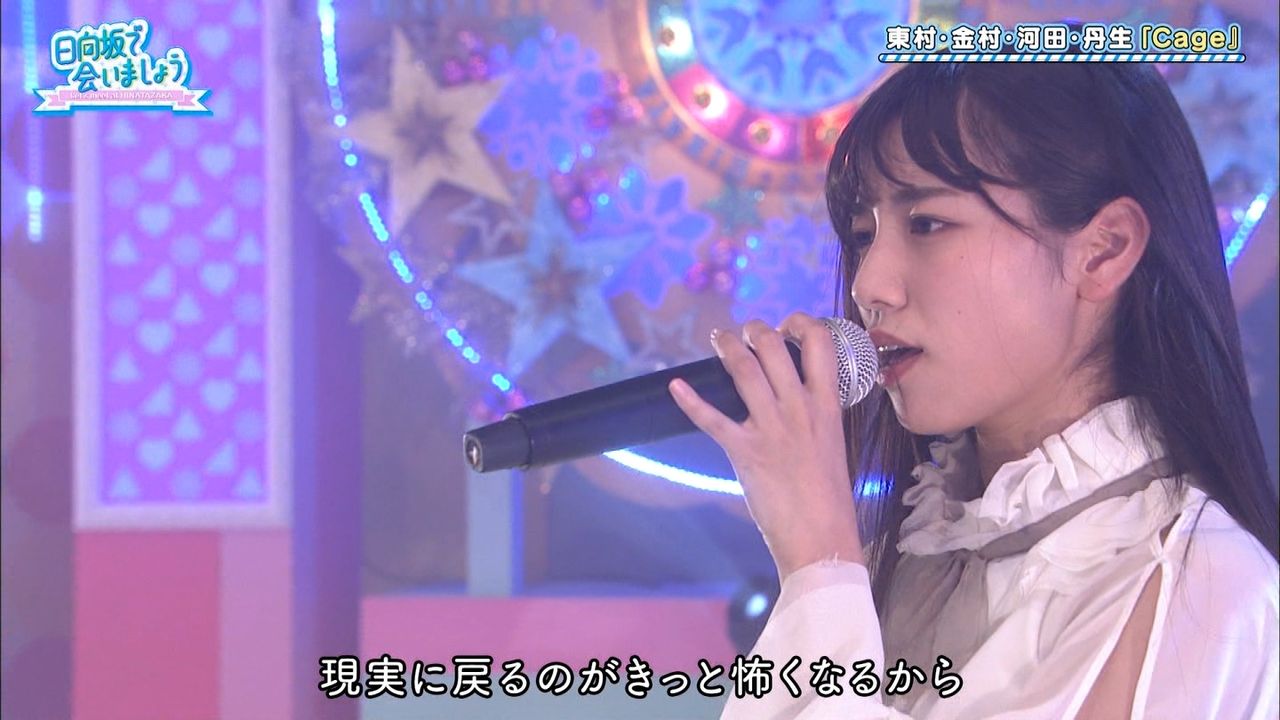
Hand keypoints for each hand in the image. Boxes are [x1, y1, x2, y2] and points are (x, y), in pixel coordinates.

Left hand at [667, 312, 865, 581]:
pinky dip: (690, 400)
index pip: (821, 344)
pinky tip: (675, 386)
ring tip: (719, 338)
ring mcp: (771, 429)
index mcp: (827, 406)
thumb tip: (800, 397)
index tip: (789, 326)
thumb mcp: (833, 444)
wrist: (822, 539)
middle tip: (746, 332)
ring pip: (744, 369)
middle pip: (774, 346)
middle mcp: (800, 409)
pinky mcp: (745, 452)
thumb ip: (817, 416)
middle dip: (755, 330)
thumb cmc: (830, 499)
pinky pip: (712, 419)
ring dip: (726, 345)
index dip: (802, 324)